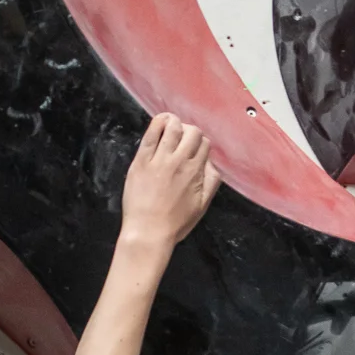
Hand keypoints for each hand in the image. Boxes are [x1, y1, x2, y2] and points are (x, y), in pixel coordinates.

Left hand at [120, 113, 220, 250]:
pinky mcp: (142, 159)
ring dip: (175, 123)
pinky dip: (159, 122)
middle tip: (182, 141)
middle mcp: (180, 162)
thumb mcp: (202, 206)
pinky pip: (152, 132)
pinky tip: (161, 123)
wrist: (148, 232)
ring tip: (171, 129)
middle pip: (192, 132)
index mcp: (196, 173)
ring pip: (174, 127)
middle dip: (190, 132)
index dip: (200, 144)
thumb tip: (212, 164)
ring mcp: (160, 159)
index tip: (194, 150)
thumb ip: (211, 182)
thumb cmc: (175, 223)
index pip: (204, 144)